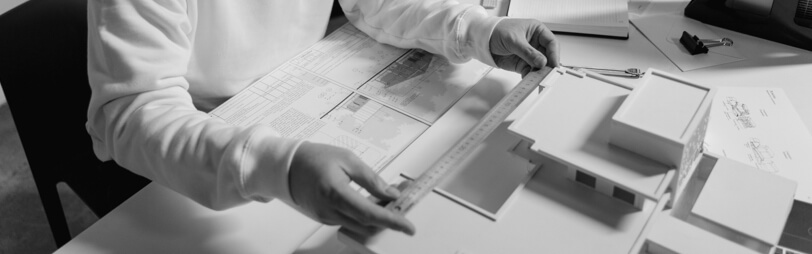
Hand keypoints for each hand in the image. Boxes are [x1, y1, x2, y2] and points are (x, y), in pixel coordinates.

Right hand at [289, 142, 414, 234]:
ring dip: (378, 217)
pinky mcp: (325, 219)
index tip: (408, 226)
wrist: (287, 167)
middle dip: (389, 218)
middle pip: (368, 224)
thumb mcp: (347, 160)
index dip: (391, 221)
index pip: (369, 213)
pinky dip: (365, 216)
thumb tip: (391, 194)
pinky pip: (350, 222)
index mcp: (335, 192)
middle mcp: (329, 210)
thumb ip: (371, 179)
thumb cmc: (313, 159)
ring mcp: (326, 217)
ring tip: (389, 201)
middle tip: (404, 205)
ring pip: (360, 225)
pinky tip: (372, 203)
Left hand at [489, 18, 560, 75]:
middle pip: (548, 56)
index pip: (551, 43)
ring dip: (540, 73)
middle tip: (547, 74)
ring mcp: (529, 55)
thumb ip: (527, 52)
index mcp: (537, 31)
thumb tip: (541, 61)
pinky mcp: (522, 64)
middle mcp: (535, 43)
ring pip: (540, 66)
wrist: (483, 40)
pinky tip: (530, 80)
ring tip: (538, 79)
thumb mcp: (513, 39)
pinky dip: (530, 77)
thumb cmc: (497, 31)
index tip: (553, 64)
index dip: (554, 54)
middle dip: (548, 66)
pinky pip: (530, 72)